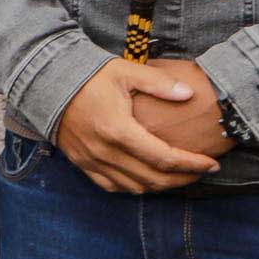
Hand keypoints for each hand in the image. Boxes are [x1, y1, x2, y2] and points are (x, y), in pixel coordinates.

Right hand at [53, 58, 223, 192]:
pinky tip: (148, 178)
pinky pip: (114, 186)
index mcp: (118, 130)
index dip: (192, 164)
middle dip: (184, 178)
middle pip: (153, 179)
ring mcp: (92, 160)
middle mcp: (105, 151)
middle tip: (202, 172)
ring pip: (135, 187)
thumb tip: (188, 94)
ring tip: (180, 175)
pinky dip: (135, 187)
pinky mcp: (82, 163)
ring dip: (161, 186)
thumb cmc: (88, 75)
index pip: (164, 158)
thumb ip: (158, 83)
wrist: (46, 82)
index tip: (211, 164)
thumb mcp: (125, 71)